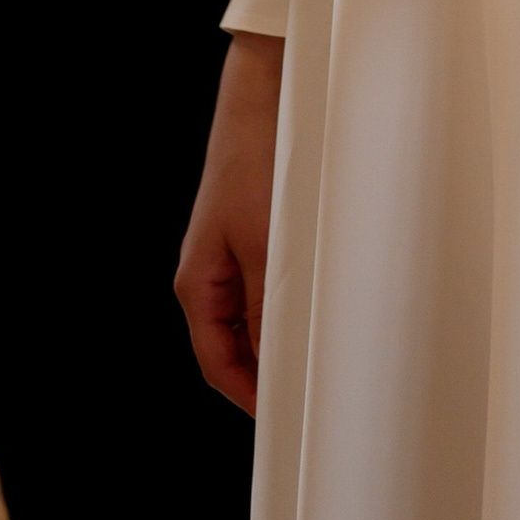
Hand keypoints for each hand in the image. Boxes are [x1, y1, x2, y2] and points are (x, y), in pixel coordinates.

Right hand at [176, 32, 281, 413]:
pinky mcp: (252, 237)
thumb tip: (275, 364)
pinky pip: (266, 289)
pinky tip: (319, 309)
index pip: (217, 365)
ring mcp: (230, 256)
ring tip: (321, 356)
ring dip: (281, 338)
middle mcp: (209, 275)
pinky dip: (288, 307)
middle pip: (235, 347)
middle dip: (268, 373)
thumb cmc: (258, 163)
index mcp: (197, 284)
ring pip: (253, 319)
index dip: (249, 398)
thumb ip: (267, 308)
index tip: (284, 421)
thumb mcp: (267, 245)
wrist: (264, 98)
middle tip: (312, 395)